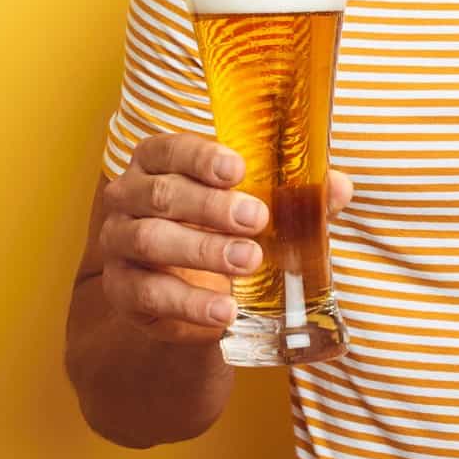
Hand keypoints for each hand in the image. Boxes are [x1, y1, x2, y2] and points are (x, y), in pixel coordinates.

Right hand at [98, 132, 352, 343]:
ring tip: (248, 262)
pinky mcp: (122, 289)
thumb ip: (294, 193)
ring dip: (202, 249)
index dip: (201, 157)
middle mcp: (129, 196)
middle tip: (257, 219)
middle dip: (211, 207)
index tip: (239, 169)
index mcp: (158, 161)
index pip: (170, 149)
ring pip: (150, 240)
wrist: (191, 290)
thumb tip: (339, 187)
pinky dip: (189, 303)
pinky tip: (225, 309)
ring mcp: (118, 242)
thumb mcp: (256, 206)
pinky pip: (148, 293)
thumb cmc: (223, 229)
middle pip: (162, 194)